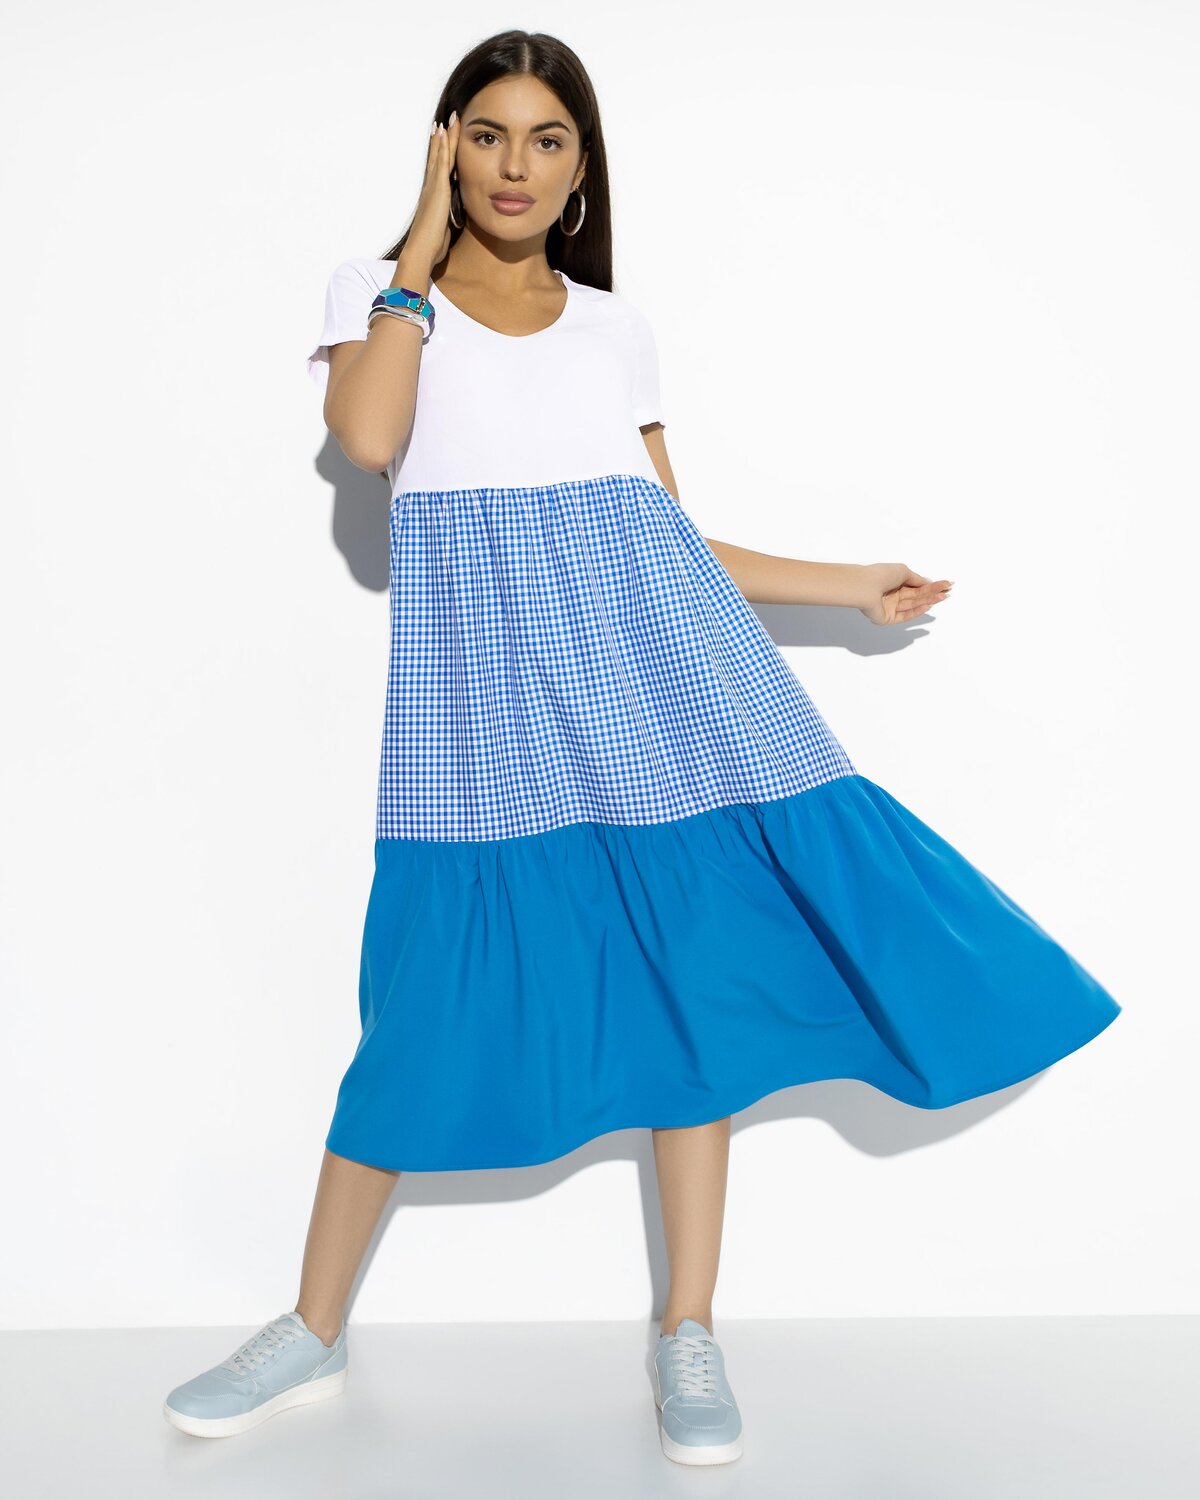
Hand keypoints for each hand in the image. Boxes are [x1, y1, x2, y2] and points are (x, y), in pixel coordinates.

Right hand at [405, 110, 462, 273]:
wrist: (421, 251)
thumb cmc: (432, 246)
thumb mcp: (444, 229)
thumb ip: (449, 219)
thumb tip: (455, 219)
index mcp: (434, 197)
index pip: (441, 171)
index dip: (443, 155)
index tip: (446, 140)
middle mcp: (431, 188)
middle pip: (438, 158)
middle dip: (442, 140)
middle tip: (446, 121)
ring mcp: (433, 187)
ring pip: (439, 156)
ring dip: (443, 137)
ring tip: (446, 120)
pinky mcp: (437, 189)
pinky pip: (441, 163)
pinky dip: (442, 147)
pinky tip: (443, 133)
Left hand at [858, 562, 953, 624]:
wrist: (865, 587)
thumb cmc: (882, 575)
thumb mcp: (903, 572)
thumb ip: (917, 579)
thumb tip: (928, 583)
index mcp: (894, 582)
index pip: (915, 586)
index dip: (930, 586)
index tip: (946, 584)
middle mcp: (892, 595)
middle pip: (916, 596)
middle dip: (932, 594)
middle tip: (947, 592)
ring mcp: (889, 607)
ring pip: (912, 605)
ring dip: (928, 601)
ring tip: (942, 597)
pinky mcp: (887, 618)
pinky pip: (904, 616)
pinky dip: (916, 612)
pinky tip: (928, 606)